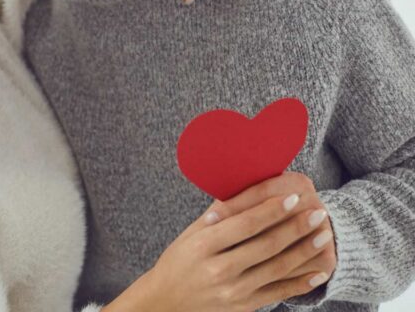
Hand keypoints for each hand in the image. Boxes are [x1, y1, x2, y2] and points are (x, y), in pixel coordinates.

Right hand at [104, 189, 333, 311]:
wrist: (166, 301)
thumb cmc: (178, 261)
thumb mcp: (190, 233)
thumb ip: (219, 215)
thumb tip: (249, 189)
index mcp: (202, 246)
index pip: (244, 225)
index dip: (271, 211)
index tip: (293, 197)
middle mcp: (218, 270)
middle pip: (265, 246)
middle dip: (295, 228)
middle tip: (319, 213)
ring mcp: (232, 291)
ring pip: (276, 269)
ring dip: (304, 252)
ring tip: (323, 235)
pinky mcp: (243, 306)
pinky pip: (278, 293)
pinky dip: (300, 283)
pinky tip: (319, 271)